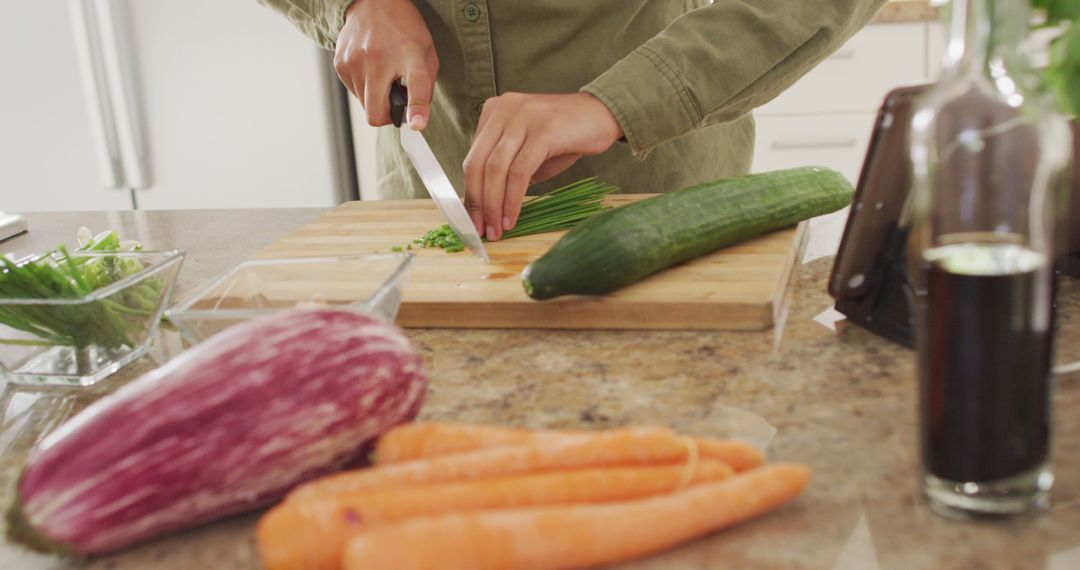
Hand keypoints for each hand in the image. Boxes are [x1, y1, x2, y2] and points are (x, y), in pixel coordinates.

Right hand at [334, 0, 437, 128]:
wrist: (373, 1)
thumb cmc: (403, 29)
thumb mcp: (426, 53)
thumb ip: (425, 87)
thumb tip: (414, 118)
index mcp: (409, 55)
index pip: (416, 85)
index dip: (416, 108)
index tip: (416, 124)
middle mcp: (379, 58)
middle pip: (376, 112)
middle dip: (388, 115)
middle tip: (396, 102)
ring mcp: (355, 61)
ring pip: (364, 105)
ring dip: (375, 98)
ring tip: (383, 75)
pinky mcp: (340, 64)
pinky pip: (354, 92)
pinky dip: (364, 87)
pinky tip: (370, 68)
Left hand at [463, 92, 622, 240]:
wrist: (601, 116)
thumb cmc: (564, 137)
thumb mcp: (527, 149)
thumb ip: (504, 169)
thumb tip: (484, 205)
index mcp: (494, 111)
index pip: (472, 158)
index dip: (469, 193)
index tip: (472, 220)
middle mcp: (504, 110)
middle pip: (478, 164)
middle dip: (477, 202)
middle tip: (481, 230)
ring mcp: (523, 117)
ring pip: (496, 169)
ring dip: (494, 205)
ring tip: (497, 229)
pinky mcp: (544, 130)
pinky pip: (520, 172)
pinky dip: (513, 199)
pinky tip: (512, 218)